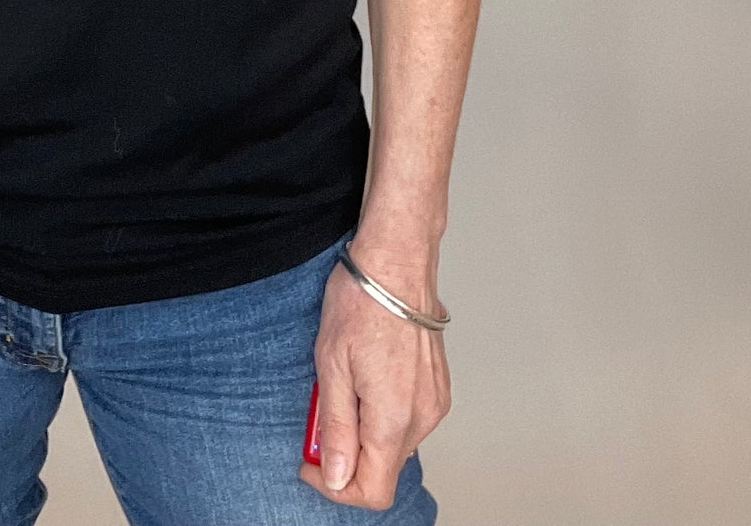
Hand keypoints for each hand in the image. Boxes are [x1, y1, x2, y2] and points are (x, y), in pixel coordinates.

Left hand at [297, 247, 450, 509]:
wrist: (395, 261)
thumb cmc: (361, 302)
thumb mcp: (331, 365)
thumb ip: (337, 427)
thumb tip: (336, 477)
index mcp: (393, 417)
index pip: (373, 490)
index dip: (337, 487)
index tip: (312, 463)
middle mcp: (422, 417)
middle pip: (384, 468)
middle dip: (348, 454)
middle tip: (321, 415)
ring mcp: (434, 401)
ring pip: (395, 444)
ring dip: (366, 432)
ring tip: (344, 387)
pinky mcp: (438, 386)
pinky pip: (408, 419)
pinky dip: (383, 413)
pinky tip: (366, 378)